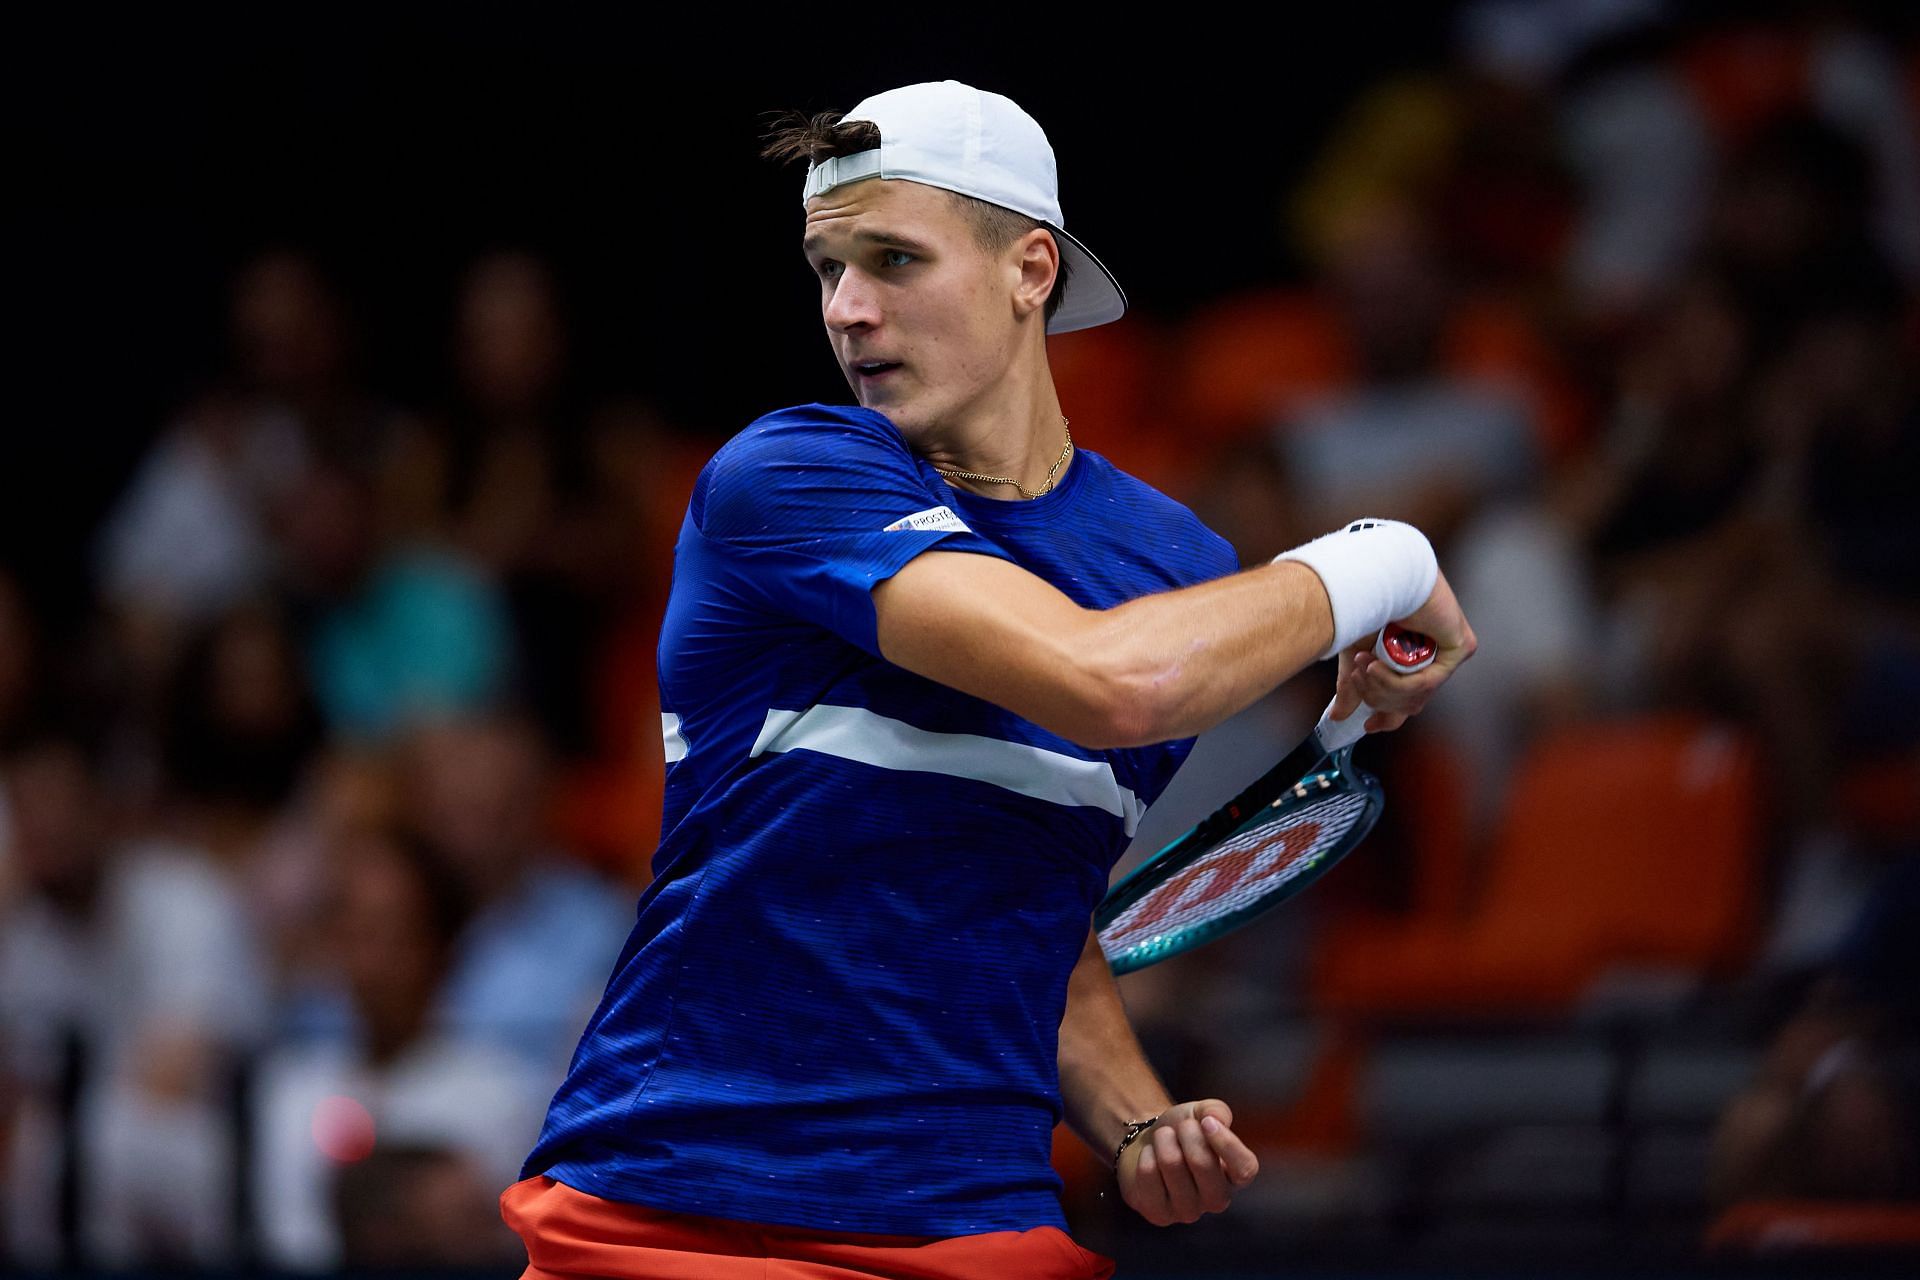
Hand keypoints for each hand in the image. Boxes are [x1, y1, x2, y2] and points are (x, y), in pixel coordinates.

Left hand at [1116, 1099, 1259, 1225]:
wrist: (1147, 1145)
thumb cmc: (1181, 1132)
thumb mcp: (1202, 1113)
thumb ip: (1216, 1111)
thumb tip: (1217, 1119)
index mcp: (1236, 1177)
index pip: (1245, 1169)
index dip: (1227, 1143)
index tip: (1207, 1122)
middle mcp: (1217, 1200)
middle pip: (1203, 1163)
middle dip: (1186, 1133)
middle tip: (1181, 1126)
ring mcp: (1188, 1211)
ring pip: (1172, 1164)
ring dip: (1163, 1140)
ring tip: (1163, 1138)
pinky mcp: (1160, 1215)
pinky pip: (1148, 1174)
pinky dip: (1146, 1155)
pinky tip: (1150, 1158)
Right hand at [1329, 569, 1476, 733]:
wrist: (1381, 576)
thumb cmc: (1366, 605)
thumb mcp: (1355, 654)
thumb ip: (1352, 686)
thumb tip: (1338, 716)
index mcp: (1411, 660)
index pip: (1406, 702)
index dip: (1386, 717)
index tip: (1367, 726)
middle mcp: (1433, 659)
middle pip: (1407, 705)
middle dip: (1376, 696)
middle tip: (1357, 678)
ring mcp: (1449, 655)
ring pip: (1415, 697)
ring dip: (1382, 686)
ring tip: (1364, 665)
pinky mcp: (1461, 648)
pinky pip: (1428, 683)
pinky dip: (1398, 680)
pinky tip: (1378, 664)